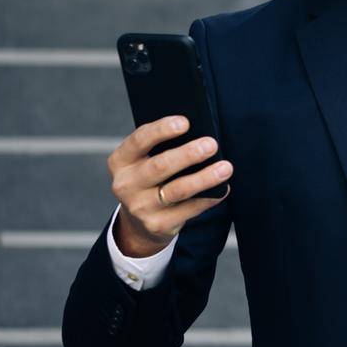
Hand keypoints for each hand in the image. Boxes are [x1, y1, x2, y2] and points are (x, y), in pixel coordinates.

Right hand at [108, 115, 231, 256]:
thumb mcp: (145, 160)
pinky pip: (189, 209)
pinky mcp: (158, 224)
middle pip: (160, 166)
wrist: (139, 221)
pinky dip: (209, 198)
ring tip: (225, 168)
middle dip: (188, 154)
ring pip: (177, 190)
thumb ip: (163, 147)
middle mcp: (126, 184)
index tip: (185, 122)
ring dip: (204, 178)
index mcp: (121, 161)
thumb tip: (200, 134)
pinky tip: (223, 189)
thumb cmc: (151, 178)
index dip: (162, 130)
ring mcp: (140, 207)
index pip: (139, 141)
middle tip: (211, 144)